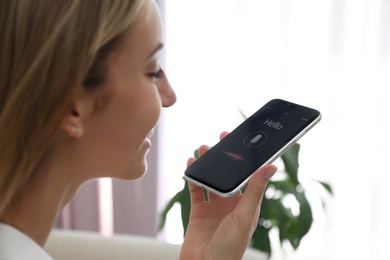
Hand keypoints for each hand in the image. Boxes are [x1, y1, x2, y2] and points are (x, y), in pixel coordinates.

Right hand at [180, 132, 276, 259]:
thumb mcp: (245, 215)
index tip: (243, 140)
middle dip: (224, 157)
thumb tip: (271, 167)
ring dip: (207, 164)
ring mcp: (214, 206)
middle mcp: (231, 203)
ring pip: (211, 179)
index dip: (245, 158)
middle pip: (228, 174)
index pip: (247, 175)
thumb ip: (256, 190)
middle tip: (221, 139)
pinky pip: (195, 189)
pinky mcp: (199, 211)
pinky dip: (193, 176)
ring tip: (203, 149)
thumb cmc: (230, 247)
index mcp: (246, 203)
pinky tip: (191, 164)